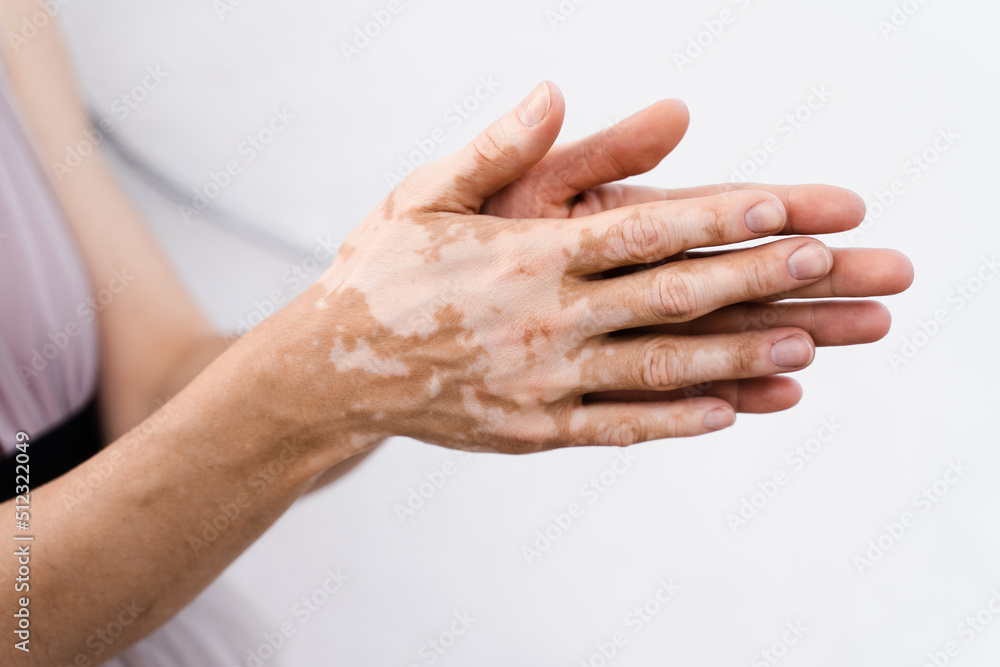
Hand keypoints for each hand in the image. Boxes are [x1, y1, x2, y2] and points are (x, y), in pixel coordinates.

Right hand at [255, 82, 906, 454]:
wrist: (328, 367)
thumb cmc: (381, 272)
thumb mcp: (426, 196)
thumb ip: (498, 149)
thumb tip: (555, 90)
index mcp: (525, 256)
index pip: (640, 231)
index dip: (717, 217)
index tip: (784, 205)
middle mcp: (543, 319)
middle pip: (668, 297)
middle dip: (755, 278)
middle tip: (830, 264)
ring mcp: (540, 381)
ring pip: (656, 368)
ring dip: (735, 356)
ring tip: (806, 344)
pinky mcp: (529, 429)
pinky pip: (613, 426)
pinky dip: (674, 422)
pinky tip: (729, 415)